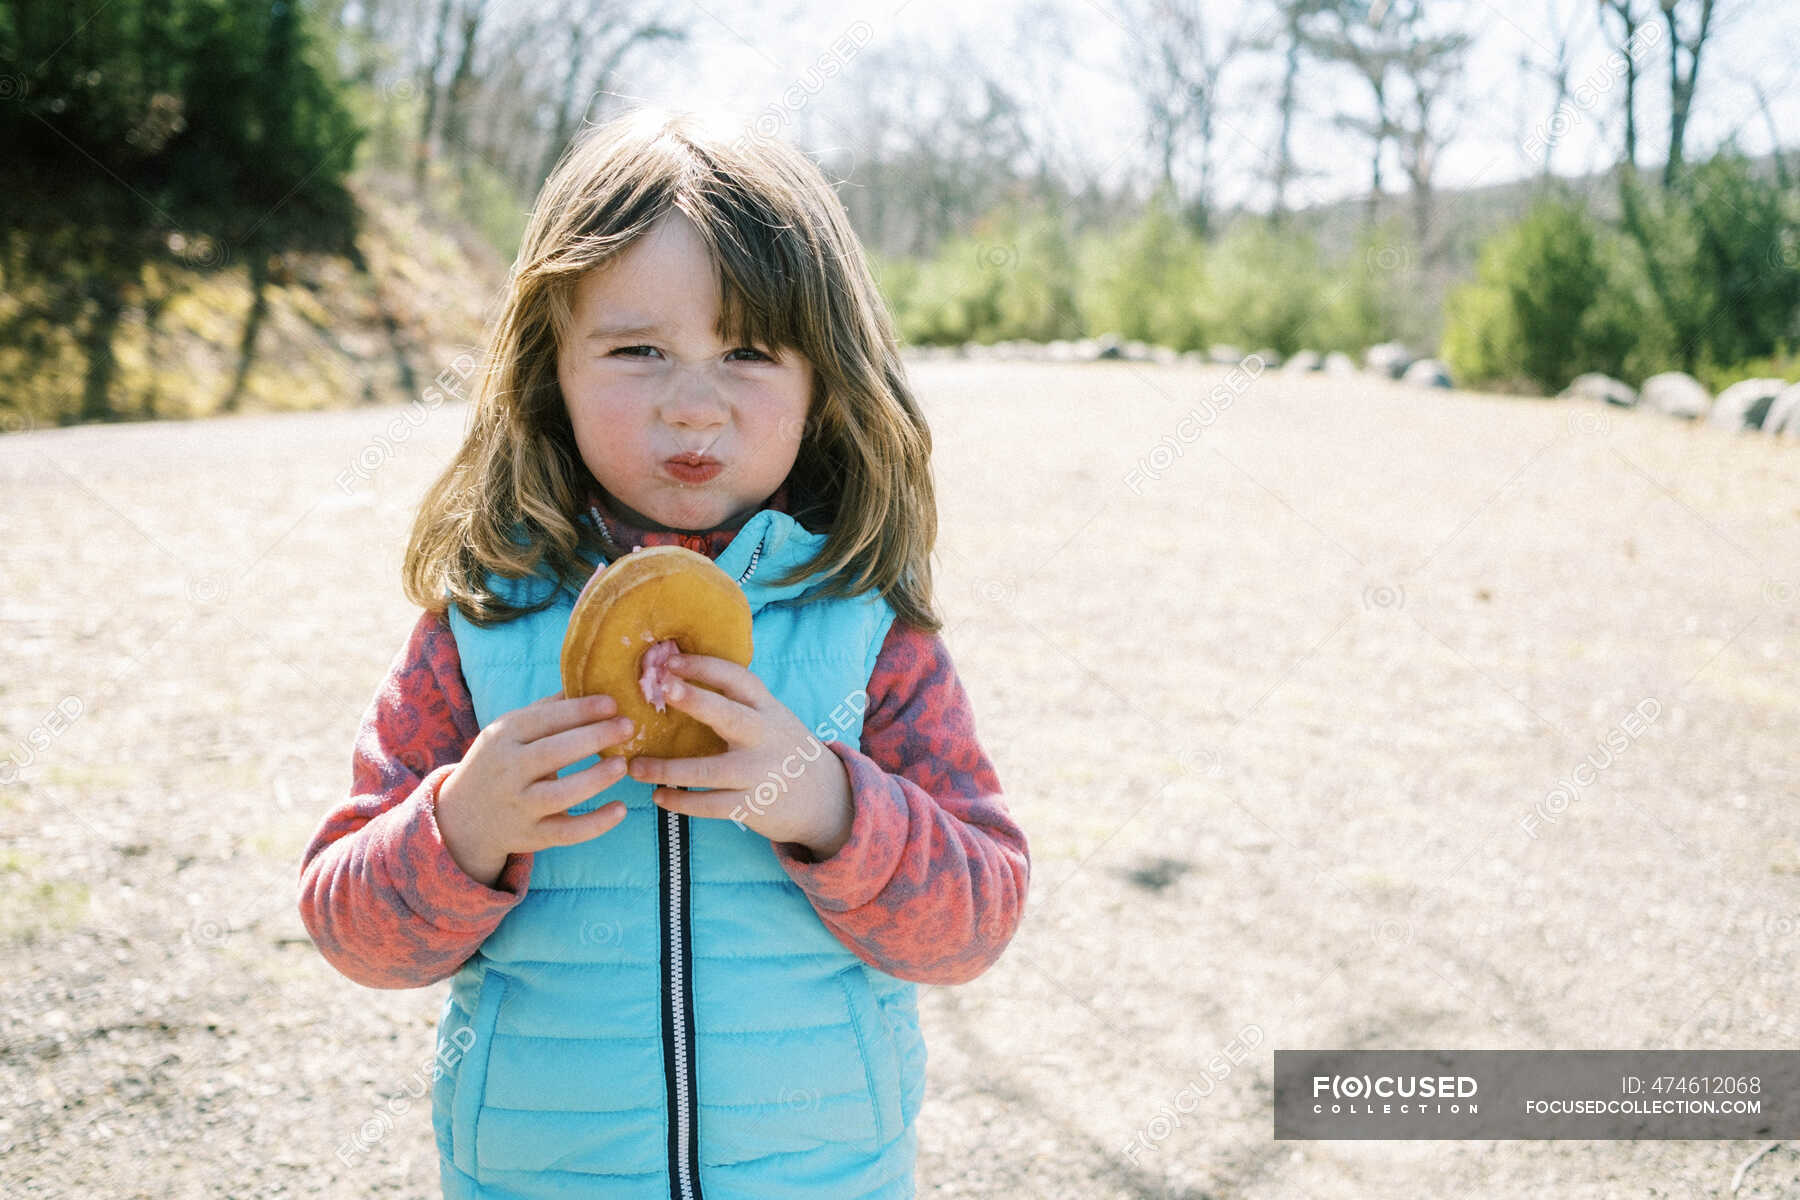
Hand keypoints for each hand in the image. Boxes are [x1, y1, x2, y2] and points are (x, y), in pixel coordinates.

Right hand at [436, 690, 636, 887]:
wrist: (463, 818)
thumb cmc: (499, 762)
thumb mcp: (509, 731)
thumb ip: (546, 710)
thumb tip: (588, 681)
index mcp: (503, 737)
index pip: (544, 719)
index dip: (580, 710)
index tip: (612, 704)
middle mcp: (508, 771)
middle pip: (553, 753)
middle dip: (595, 737)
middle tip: (628, 727)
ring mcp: (519, 806)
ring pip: (561, 794)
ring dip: (596, 779)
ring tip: (623, 765)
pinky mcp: (531, 836)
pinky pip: (567, 832)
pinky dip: (596, 823)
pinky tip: (621, 809)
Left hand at [625, 654, 854, 858]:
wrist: (826, 799)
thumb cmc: (784, 751)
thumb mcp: (772, 719)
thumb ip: (737, 704)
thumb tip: (678, 679)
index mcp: (767, 709)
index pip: (737, 679)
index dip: (704, 666)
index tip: (670, 660)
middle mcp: (764, 737)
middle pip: (728, 715)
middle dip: (695, 700)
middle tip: (662, 686)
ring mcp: (758, 773)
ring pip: (708, 770)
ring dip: (668, 768)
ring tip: (636, 766)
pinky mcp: (752, 805)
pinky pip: (710, 805)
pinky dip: (681, 801)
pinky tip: (658, 796)